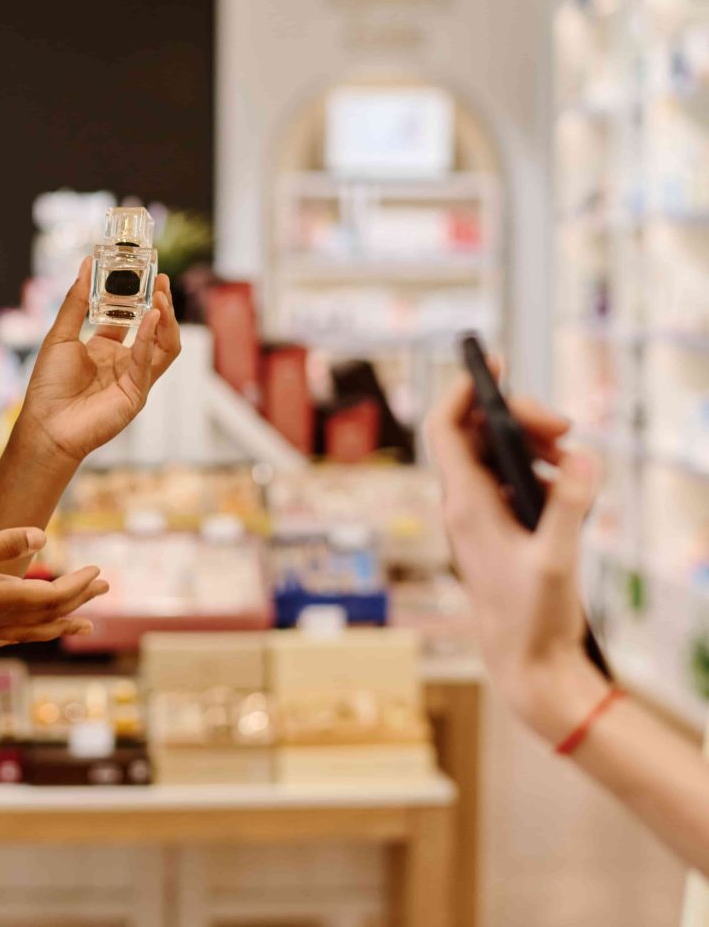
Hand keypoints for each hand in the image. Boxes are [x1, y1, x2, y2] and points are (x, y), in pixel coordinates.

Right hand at [0, 527, 108, 649]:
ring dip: (60, 623)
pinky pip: (8, 638)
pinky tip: (26, 633)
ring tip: (82, 623)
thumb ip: (0, 543)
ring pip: (30, 632)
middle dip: (79, 602)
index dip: (78, 586)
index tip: (98, 570)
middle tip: (105, 587)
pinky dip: (28, 634)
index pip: (51, 598)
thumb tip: (42, 539)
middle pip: (47, 616)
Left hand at [19, 258, 181, 463]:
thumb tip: (86, 265)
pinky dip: (152, 337)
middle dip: (160, 303)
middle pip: (154, 328)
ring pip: (164, 345)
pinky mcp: (137, 393)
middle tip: (160, 278)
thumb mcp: (60, 335)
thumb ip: (76, 301)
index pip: (130, 316)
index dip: (136, 295)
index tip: (140, 271)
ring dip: (166, 319)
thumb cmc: (48, 387)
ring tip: (161, 294)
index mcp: (105, 348)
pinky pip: (150, 361)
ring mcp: (134, 378)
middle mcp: (123, 361)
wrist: (46, 425)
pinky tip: (151, 317)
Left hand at [424, 368, 609, 740]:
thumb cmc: (533, 618)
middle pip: (476, 435)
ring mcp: (480, 517)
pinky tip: (570, 485)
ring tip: (572, 455)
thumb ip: (570, 507)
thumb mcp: (557, 560)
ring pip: (496, 456)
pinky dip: (538, 471)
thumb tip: (583, 459)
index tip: (493, 365)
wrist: (527, 665)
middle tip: (564, 425)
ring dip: (532, 444)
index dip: (462, 391)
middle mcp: (465, 505)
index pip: (446, 429)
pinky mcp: (498, 530)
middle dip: (519, 418)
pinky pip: (511, 481)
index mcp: (466, 504)